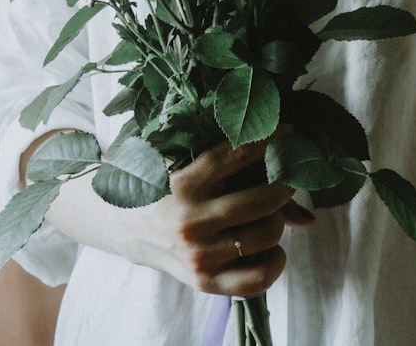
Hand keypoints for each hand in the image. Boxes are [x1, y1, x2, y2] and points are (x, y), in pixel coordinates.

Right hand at [114, 139, 313, 296]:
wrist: (122, 227)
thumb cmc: (162, 188)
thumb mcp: (187, 166)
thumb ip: (235, 167)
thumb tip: (293, 178)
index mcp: (184, 183)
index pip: (241, 154)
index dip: (273, 140)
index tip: (288, 134)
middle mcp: (192, 220)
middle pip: (264, 199)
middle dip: (285, 183)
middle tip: (286, 175)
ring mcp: (199, 254)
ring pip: (267, 234)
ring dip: (278, 219)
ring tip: (270, 212)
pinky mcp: (204, 281)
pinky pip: (258, 278)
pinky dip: (275, 261)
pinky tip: (270, 247)